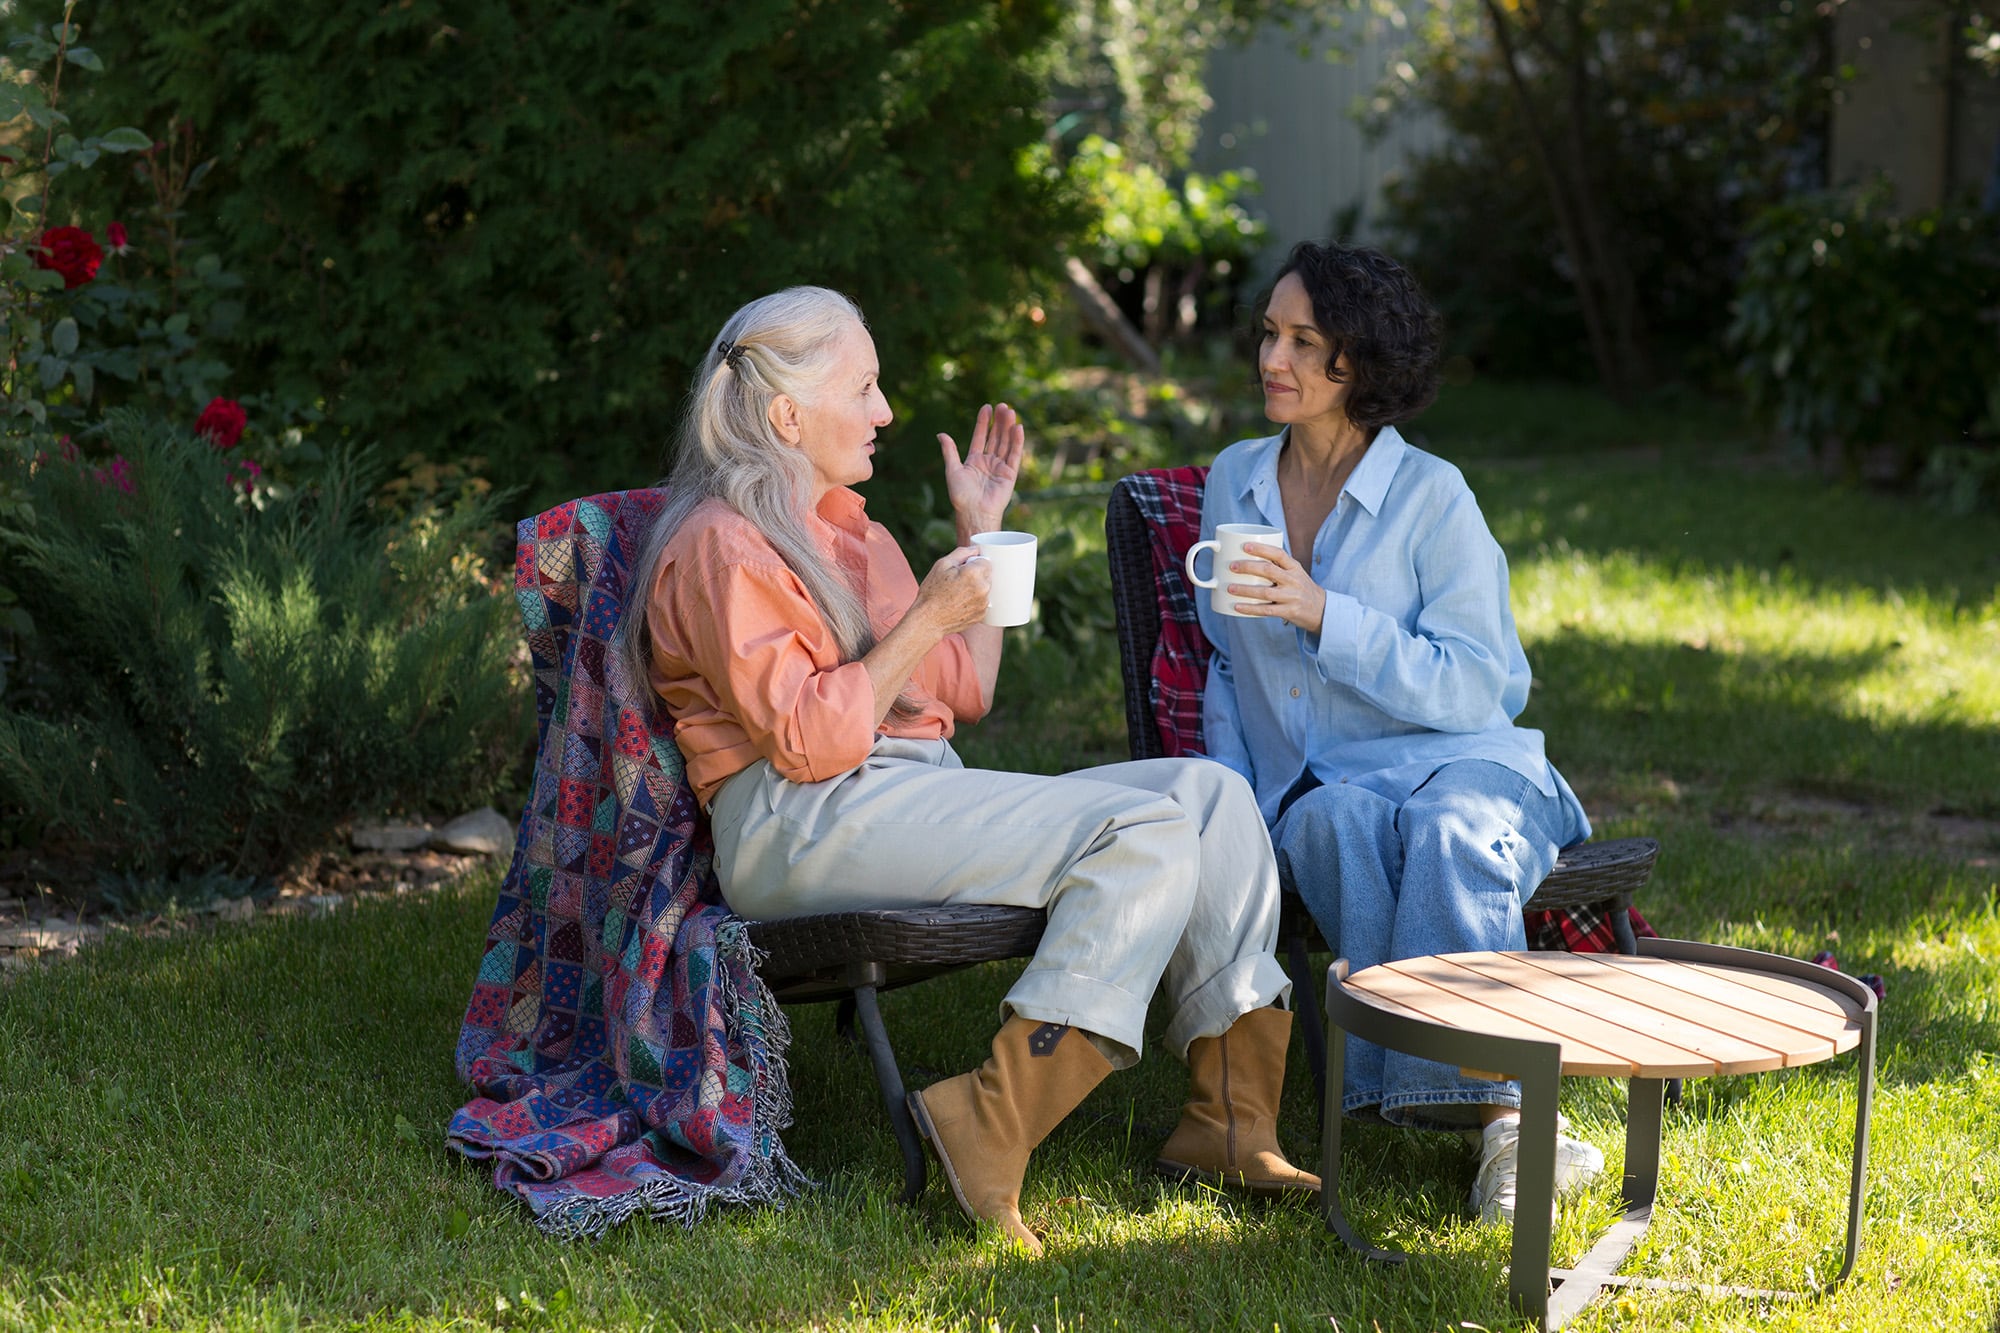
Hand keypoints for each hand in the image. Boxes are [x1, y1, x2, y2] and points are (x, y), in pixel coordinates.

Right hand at [910, 546, 991, 636]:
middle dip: (977, 575)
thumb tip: (976, 549)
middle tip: (959, 581)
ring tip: (959, 593)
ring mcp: (984, 603)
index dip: (974, 563)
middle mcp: (983, 588)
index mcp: (974, 573)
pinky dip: (975, 600)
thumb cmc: (932, 591)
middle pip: (988, 575)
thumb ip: (962, 552)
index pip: (985, 561)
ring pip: (986, 588)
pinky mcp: (983, 614)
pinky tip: (961, 602)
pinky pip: (983, 601)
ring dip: (977, 588)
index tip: (964, 568)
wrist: (928, 620)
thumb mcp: (942, 565)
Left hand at [940, 402, 1025, 538]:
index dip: (983, 423)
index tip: (987, 407)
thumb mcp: (952, 470)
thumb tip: (941, 434)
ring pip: (1005, 443)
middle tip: (1003, 406)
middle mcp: (988, 462)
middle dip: (999, 422)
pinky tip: (1018, 428)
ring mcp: (1000, 467)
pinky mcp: (1010, 474)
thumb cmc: (960, 495)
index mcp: (974, 461)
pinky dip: (1017, 442)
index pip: (980, 437)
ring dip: (1008, 428)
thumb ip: (949, 451)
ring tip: (1011, 412)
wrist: (973, 512)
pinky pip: (1014, 455)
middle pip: (995, 438)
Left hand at [1229, 541, 1326, 634]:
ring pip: (1265, 592)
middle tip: (1232, 566)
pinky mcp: (1289, 612)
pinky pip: (1266, 610)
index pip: (1278, 554)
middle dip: (1248, 567)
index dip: (1261, 549)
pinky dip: (1250, 609)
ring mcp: (1291, 597)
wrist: (1322, 609)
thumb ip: (1277, 565)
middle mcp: (1293, 580)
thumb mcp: (1295, 573)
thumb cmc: (1301, 588)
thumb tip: (1247, 556)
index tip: (1245, 546)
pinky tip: (1237, 606)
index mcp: (1294, 567)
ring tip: (1230, 588)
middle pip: (1269, 571)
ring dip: (1245, 590)